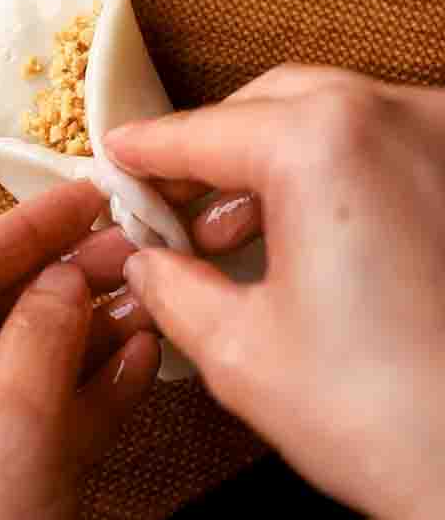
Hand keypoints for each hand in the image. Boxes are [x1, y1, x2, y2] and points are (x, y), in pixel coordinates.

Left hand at [0, 181, 160, 519]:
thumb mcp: (3, 442)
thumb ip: (40, 345)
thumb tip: (72, 276)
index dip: (23, 231)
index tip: (84, 193)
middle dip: (68, 282)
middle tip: (134, 248)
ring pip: (25, 359)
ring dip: (89, 331)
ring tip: (148, 300)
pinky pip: (43, 411)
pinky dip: (90, 387)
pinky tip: (136, 360)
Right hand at [106, 64, 444, 519]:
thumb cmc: (386, 415)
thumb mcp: (236, 351)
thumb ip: (173, 289)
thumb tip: (148, 264)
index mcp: (326, 146)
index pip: (208, 130)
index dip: (150, 149)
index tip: (118, 156)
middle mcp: (401, 121)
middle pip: (277, 103)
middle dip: (214, 150)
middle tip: (167, 205)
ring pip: (337, 120)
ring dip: (273, 163)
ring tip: (229, 237)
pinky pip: (387, 153)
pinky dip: (332, 178)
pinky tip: (300, 238)